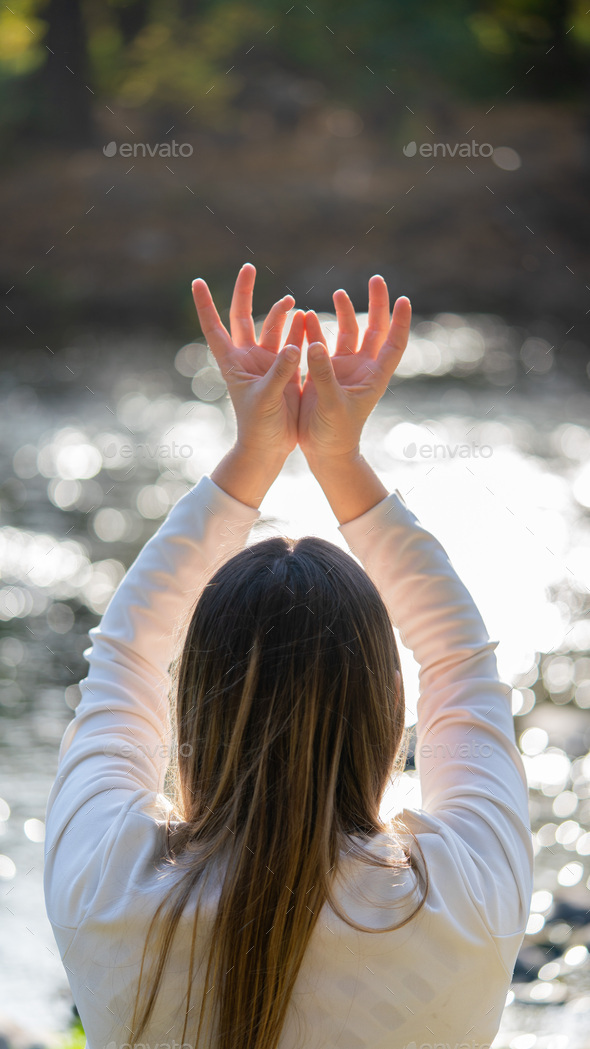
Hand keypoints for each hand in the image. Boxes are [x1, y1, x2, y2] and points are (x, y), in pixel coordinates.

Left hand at [191, 263, 304, 459]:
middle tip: (248, 267)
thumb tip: (297, 346)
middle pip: (243, 317)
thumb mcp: (266, 398)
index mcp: (232, 362)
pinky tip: (307, 318)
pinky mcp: (286, 371)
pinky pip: (293, 343)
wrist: (270, 448)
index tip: (197, 282)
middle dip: (245, 293)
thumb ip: (281, 372)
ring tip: (292, 302)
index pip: (214, 327)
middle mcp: (247, 358)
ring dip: (281, 313)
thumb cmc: (258, 426)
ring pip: (273, 328)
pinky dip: (300, 330)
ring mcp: (267, 363)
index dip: (205, 305)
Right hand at [298, 275, 410, 461]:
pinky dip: (316, 329)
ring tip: (338, 292)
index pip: (393, 343)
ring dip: (345, 312)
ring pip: (348, 333)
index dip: (400, 321)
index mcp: (373, 376)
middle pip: (375, 329)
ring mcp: (343, 370)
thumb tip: (315, 343)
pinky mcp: (324, 374)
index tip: (403, 299)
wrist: (325, 452)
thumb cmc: (336, 433)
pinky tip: (308, 316)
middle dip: (376, 304)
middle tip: (376, 279)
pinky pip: (322, 345)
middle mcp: (362, 368)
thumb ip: (323, 374)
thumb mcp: (331, 403)